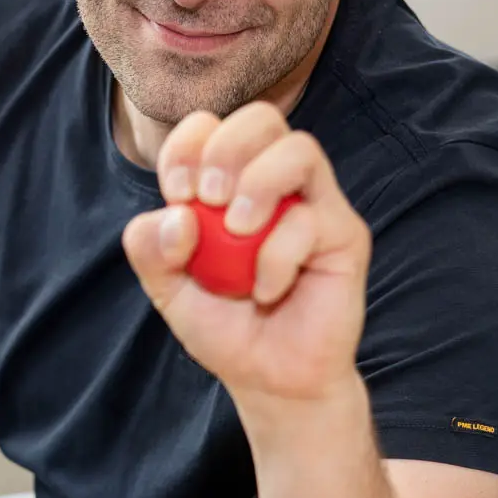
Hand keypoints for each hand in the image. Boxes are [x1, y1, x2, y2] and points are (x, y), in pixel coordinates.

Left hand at [122, 102, 370, 405]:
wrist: (269, 379)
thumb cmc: (225, 326)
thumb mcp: (169, 289)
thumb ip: (152, 249)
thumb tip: (176, 214)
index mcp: (230, 182)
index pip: (210, 126)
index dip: (186, 148)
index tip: (176, 194)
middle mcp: (276, 183)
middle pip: (262, 117)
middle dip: (225, 148)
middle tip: (206, 200)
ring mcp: (315, 205)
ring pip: (299, 149)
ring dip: (258, 183)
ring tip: (237, 231)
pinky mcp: (345, 236)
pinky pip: (311, 221)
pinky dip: (276, 257)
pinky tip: (264, 290)